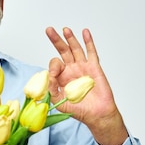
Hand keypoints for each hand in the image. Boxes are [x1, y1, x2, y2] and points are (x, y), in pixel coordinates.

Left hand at [45, 26, 127, 144]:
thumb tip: (46, 77)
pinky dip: (88, 42)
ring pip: (75, 49)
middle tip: (49, 30)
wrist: (97, 114)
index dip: (53, 66)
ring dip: (70, 38)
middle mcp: (71, 70)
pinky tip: (85, 32)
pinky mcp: (94, 67)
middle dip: (55, 40)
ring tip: (65, 29)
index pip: (54, 64)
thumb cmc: (79, 110)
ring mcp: (82, 67)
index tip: (54, 73)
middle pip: (62, 51)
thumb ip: (51, 90)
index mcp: (61, 78)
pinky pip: (91, 52)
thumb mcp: (59, 102)